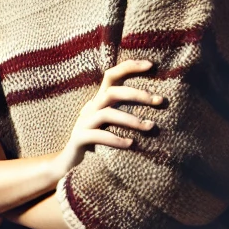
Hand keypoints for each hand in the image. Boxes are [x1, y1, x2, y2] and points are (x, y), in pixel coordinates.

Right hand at [50, 59, 166, 176]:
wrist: (69, 164)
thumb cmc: (97, 143)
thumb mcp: (111, 124)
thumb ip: (124, 112)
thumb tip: (155, 104)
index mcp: (99, 101)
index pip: (111, 76)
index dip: (128, 67)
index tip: (151, 65)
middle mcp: (90, 108)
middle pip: (112, 92)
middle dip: (137, 94)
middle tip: (159, 100)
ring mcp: (83, 123)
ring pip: (107, 114)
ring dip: (131, 119)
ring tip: (150, 126)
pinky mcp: (79, 139)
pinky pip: (97, 136)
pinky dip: (115, 139)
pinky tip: (131, 144)